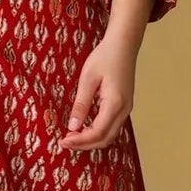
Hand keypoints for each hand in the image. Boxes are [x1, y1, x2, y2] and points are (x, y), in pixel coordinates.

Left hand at [61, 28, 139, 150]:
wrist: (123, 45)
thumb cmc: (105, 57)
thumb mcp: (88, 79)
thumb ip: (81, 104)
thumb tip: (73, 127)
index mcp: (115, 103)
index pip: (97, 132)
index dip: (80, 141)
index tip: (64, 141)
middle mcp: (124, 110)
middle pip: (105, 138)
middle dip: (85, 144)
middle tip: (66, 142)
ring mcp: (126, 109)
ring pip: (110, 134)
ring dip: (92, 140)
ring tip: (73, 136)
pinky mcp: (124, 105)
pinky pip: (112, 126)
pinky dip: (98, 132)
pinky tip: (84, 128)